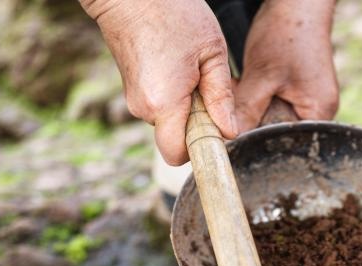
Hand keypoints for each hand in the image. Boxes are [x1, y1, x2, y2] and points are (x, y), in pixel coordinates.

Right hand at [81, 0, 237, 164]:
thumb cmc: (172, 12)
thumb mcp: (211, 52)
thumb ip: (221, 96)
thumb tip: (230, 132)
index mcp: (164, 103)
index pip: (178, 155)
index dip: (199, 149)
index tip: (215, 132)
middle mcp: (143, 108)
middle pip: (176, 138)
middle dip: (196, 123)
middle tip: (204, 85)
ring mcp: (133, 99)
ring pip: (169, 120)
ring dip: (185, 106)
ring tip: (189, 69)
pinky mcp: (130, 89)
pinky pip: (159, 105)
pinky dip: (172, 95)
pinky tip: (176, 66)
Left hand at [234, 0, 338, 130]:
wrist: (298, 5)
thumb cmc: (287, 34)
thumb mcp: (263, 74)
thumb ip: (247, 108)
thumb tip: (228, 138)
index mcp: (318, 114)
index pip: (283, 141)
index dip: (257, 135)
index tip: (234, 123)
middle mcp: (318, 114)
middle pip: (277, 132)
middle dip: (253, 118)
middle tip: (234, 97)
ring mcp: (308, 103)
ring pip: (271, 118)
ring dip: (252, 105)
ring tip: (243, 84)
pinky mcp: (297, 93)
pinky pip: (273, 105)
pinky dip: (257, 96)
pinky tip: (248, 81)